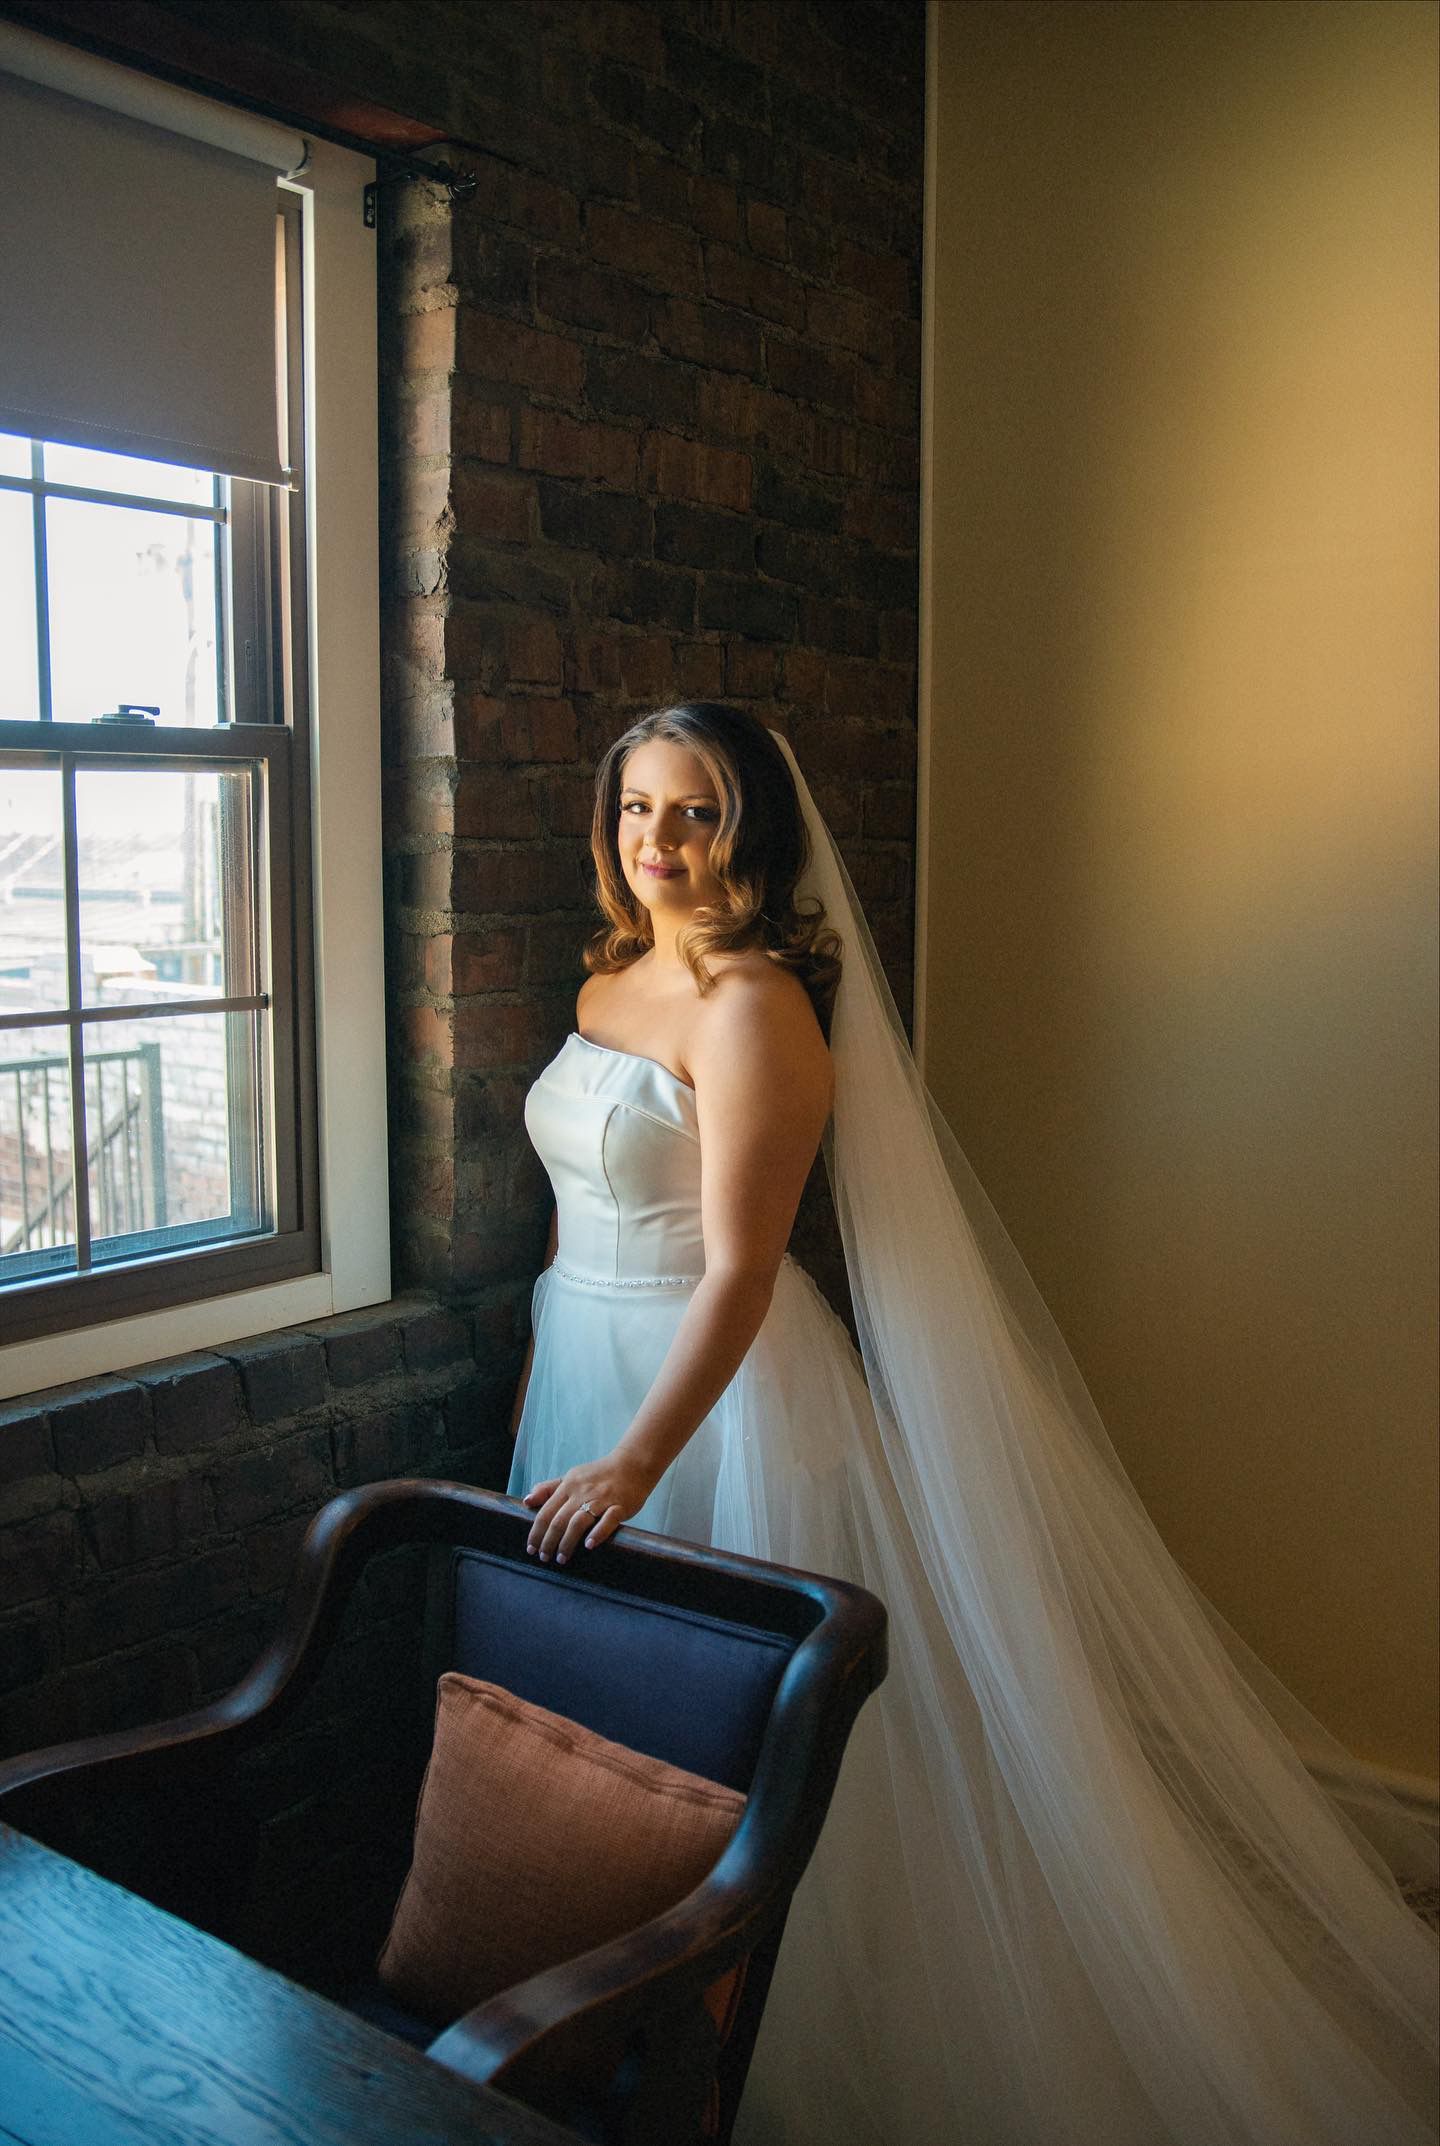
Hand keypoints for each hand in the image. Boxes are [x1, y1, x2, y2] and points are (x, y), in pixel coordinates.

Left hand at [521, 1452, 654, 1562]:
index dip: (536, 1532)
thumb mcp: (571, 1476)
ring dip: (567, 1542)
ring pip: (579, 1521)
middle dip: (548, 1542)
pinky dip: (598, 1533)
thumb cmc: (600, 1474)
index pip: (546, 1511)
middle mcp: (582, 1492)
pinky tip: (589, 1545)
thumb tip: (527, 1501)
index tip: (531, 1548)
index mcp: (569, 1485)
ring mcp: (601, 1499)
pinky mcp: (620, 1506)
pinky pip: (608, 1520)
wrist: (633, 1464)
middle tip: (544, 1558)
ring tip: (562, 1558)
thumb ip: (549, 1488)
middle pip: (559, 1520)